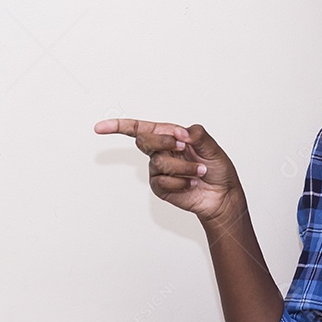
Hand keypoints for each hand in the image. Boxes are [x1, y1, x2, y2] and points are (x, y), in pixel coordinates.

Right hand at [94, 119, 242, 224]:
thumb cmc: (218, 168)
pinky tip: (192, 184)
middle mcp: (161, 151)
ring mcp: (159, 170)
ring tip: (199, 171)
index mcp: (171, 136)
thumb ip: (197, 135)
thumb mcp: (212, 147)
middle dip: (163, 142)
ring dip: (183, 167)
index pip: (140, 129)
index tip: (99, 128)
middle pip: (145, 141)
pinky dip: (181, 183)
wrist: (222, 194)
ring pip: (158, 163)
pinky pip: (163, 182)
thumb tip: (180, 132)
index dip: (118, 127)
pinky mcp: (161, 187)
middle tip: (183, 146)